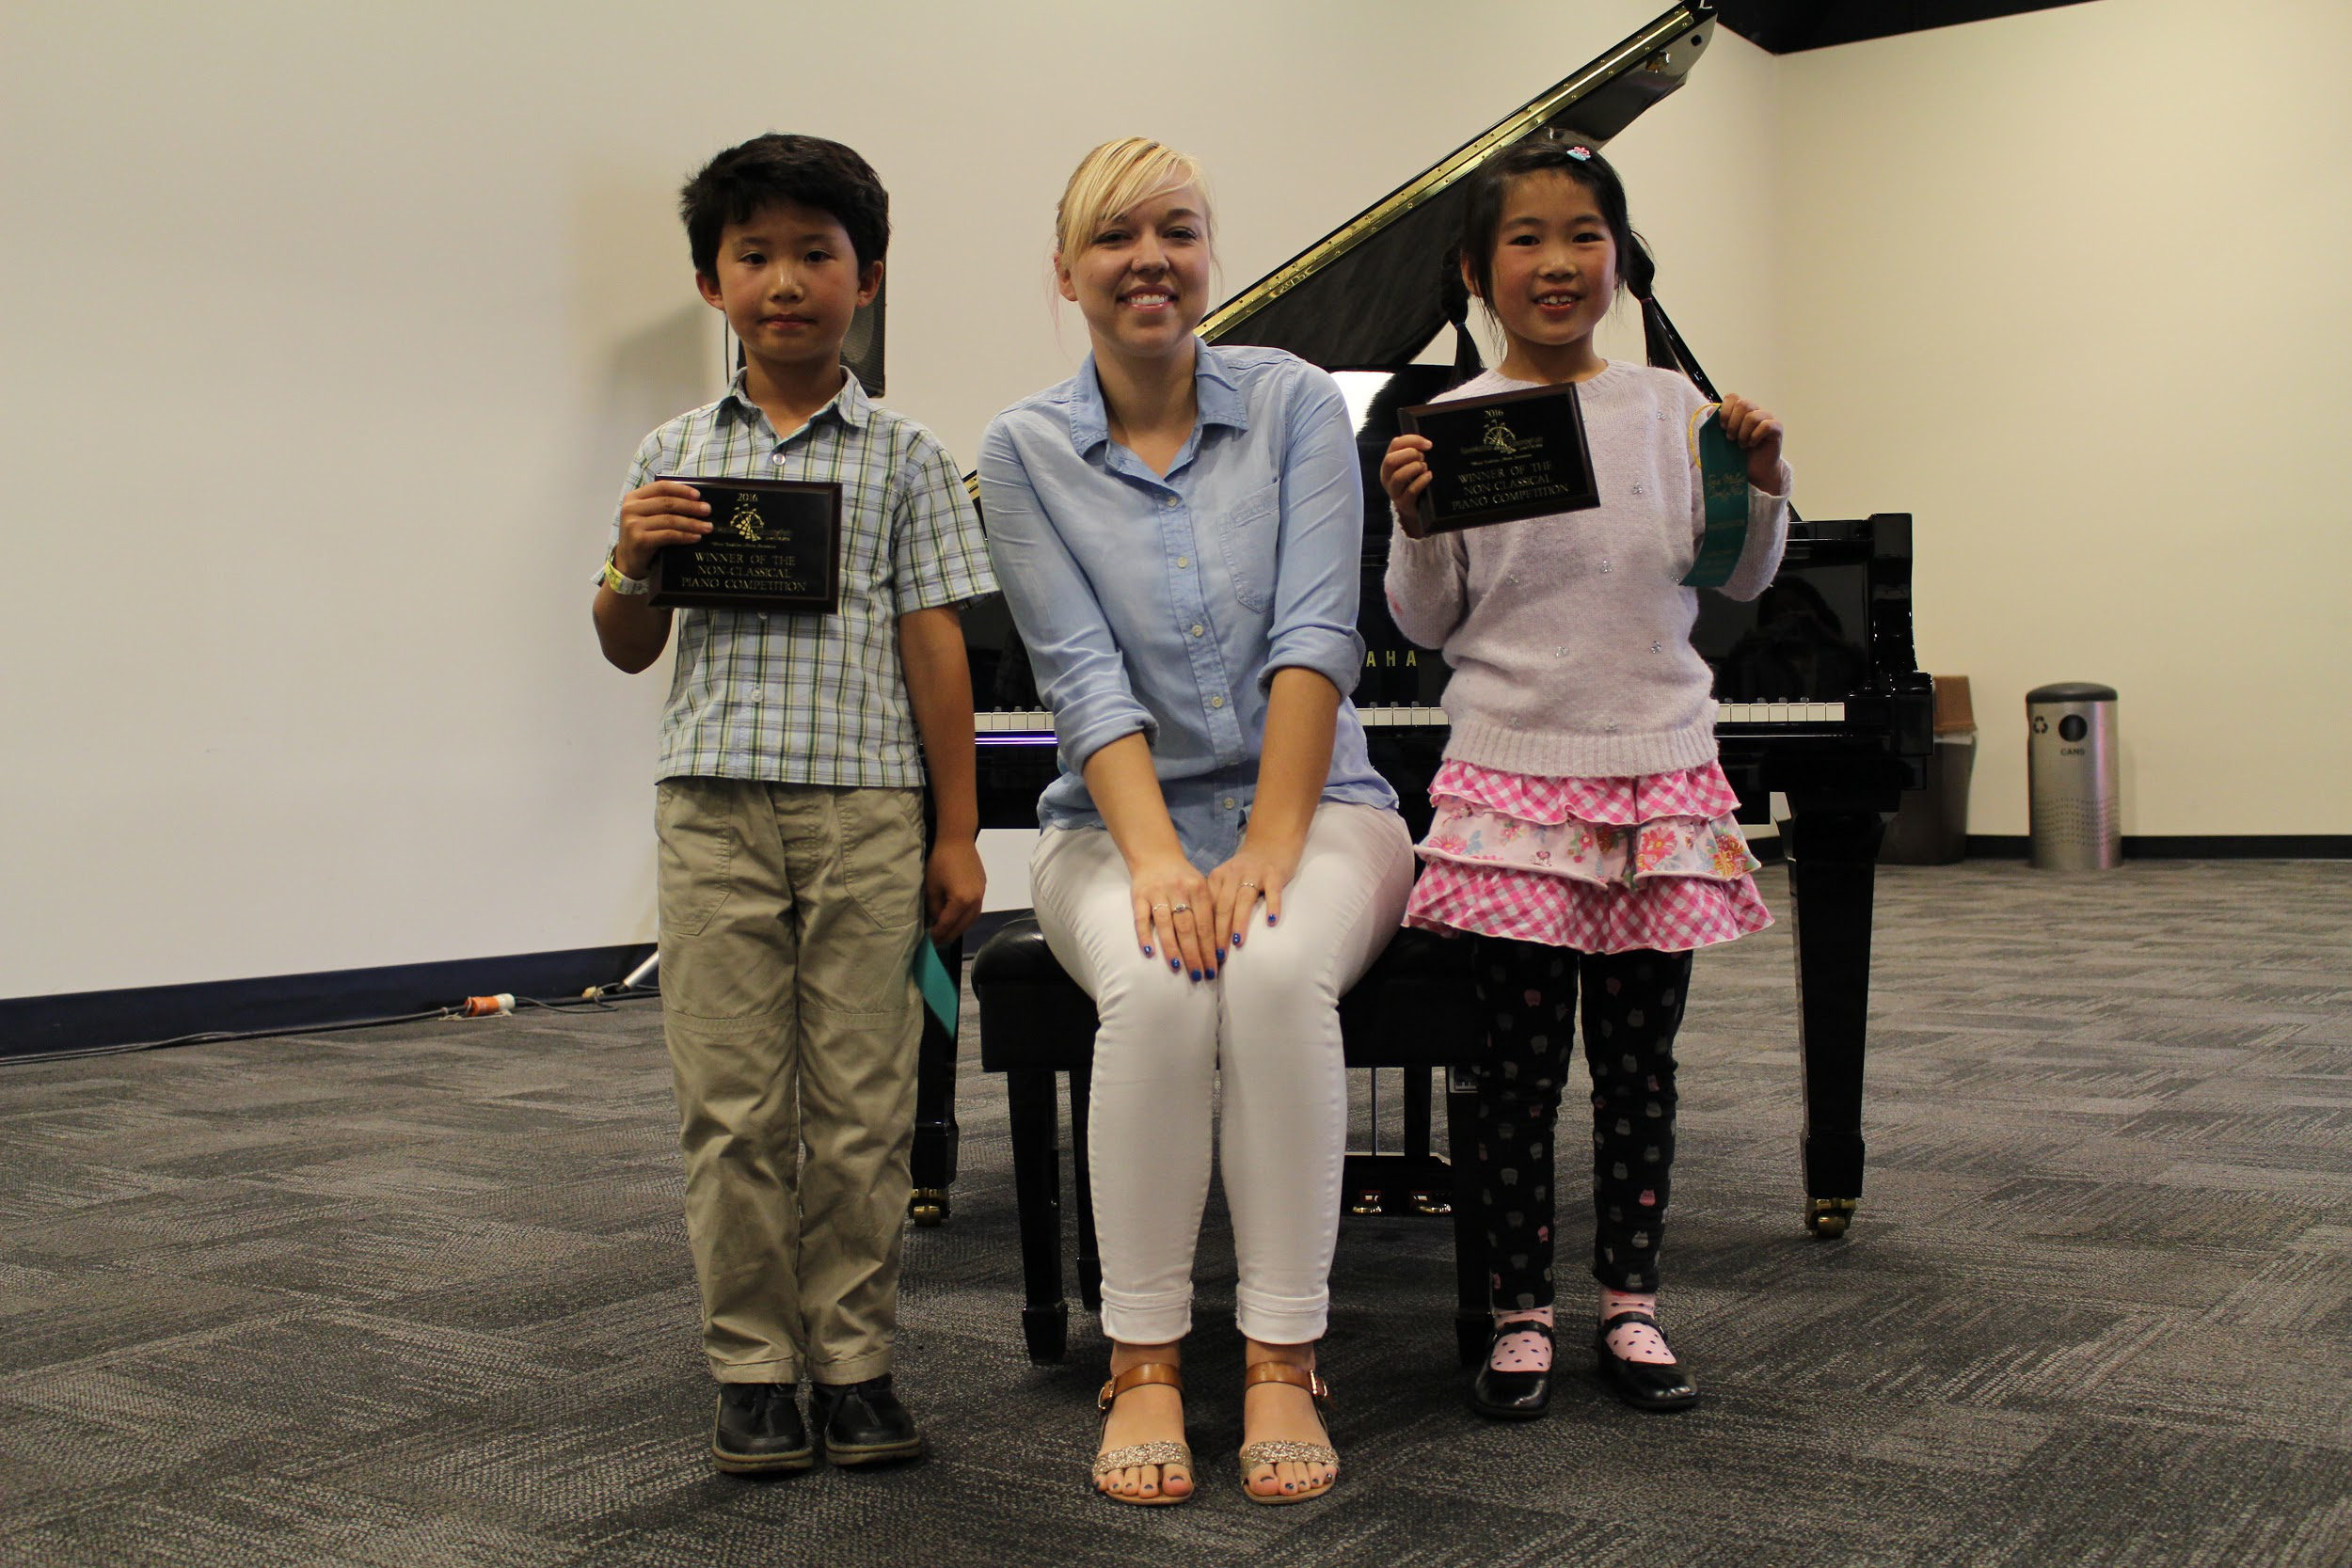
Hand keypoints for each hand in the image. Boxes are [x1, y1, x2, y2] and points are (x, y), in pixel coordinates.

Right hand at [613, 480, 711, 579]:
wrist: (628, 560)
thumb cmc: (643, 535)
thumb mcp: (648, 516)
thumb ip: (662, 506)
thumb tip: (694, 501)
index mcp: (634, 497)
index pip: (660, 487)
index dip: (681, 490)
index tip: (698, 495)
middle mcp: (631, 508)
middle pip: (667, 503)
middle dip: (690, 506)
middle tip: (707, 510)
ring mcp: (633, 524)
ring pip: (670, 520)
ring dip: (692, 523)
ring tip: (707, 527)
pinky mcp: (640, 540)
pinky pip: (668, 535)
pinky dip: (685, 536)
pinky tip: (696, 537)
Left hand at [924, 837, 984, 944]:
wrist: (958, 840)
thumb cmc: (940, 861)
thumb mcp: (932, 887)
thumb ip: (934, 908)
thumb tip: (936, 920)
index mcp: (961, 901)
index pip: (948, 924)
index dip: (937, 934)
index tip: (929, 942)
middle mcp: (975, 901)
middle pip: (963, 926)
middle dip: (949, 935)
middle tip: (937, 942)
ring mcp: (982, 895)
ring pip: (972, 919)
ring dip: (960, 928)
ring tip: (947, 932)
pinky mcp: (983, 888)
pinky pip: (975, 909)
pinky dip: (966, 918)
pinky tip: (958, 918)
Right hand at [1129, 852, 1218, 981]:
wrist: (1156, 856)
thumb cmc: (1183, 879)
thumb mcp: (1201, 887)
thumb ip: (1209, 911)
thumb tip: (1219, 947)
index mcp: (1198, 888)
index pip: (1206, 924)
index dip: (1210, 948)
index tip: (1214, 968)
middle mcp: (1179, 890)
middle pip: (1188, 927)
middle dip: (1194, 954)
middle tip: (1199, 975)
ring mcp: (1157, 893)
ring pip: (1166, 925)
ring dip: (1172, 948)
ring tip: (1178, 968)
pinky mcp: (1139, 896)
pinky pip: (1141, 919)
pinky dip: (1145, 935)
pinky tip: (1150, 952)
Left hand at [1207, 834, 1301, 955]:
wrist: (1271, 842)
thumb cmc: (1246, 870)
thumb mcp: (1226, 881)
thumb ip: (1217, 901)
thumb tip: (1205, 937)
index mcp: (1217, 878)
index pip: (1207, 908)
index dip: (1204, 932)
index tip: (1202, 953)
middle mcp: (1233, 874)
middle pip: (1223, 907)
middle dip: (1219, 933)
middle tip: (1217, 956)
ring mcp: (1255, 873)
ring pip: (1244, 900)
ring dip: (1239, 922)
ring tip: (1236, 943)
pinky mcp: (1274, 874)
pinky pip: (1273, 892)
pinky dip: (1272, 906)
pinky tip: (1271, 922)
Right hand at [1379, 433, 1434, 539]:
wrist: (1413, 507)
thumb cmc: (1413, 481)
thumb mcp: (1410, 465)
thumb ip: (1413, 453)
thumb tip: (1426, 444)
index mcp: (1388, 463)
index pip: (1395, 444)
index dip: (1412, 440)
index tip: (1428, 444)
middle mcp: (1387, 477)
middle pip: (1391, 460)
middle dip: (1409, 454)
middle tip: (1423, 457)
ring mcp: (1393, 491)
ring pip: (1398, 477)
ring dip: (1414, 468)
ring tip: (1424, 467)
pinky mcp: (1403, 503)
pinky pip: (1411, 491)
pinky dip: (1421, 481)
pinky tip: (1428, 476)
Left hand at [1716, 394, 1784, 489]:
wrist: (1753, 471)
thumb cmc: (1737, 454)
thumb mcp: (1721, 440)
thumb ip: (1715, 426)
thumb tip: (1711, 411)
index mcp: (1740, 411)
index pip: (1733, 397)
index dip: (1725, 410)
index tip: (1722, 427)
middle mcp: (1755, 411)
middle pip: (1743, 404)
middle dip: (1733, 423)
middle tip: (1730, 438)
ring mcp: (1767, 418)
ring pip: (1753, 416)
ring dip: (1743, 433)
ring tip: (1741, 445)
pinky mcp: (1777, 428)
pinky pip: (1766, 426)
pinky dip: (1755, 436)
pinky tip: (1752, 445)